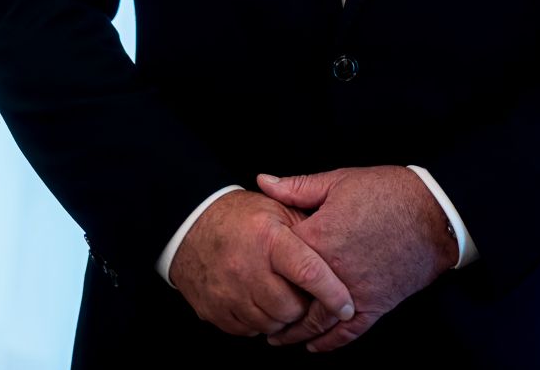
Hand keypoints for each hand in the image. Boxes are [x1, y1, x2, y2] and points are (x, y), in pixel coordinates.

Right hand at [169, 190, 353, 337]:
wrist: (190, 227)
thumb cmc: (242, 217)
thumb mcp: (278, 209)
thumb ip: (309, 228)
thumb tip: (340, 252)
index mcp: (269, 239)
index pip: (309, 273)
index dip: (333, 294)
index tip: (349, 307)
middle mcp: (247, 268)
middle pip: (291, 307)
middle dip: (306, 306)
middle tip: (306, 294)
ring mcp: (228, 293)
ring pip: (271, 324)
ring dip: (284, 316)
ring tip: (282, 295)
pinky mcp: (214, 311)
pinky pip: (248, 331)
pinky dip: (260, 322)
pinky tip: (260, 302)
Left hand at [259, 166, 459, 353]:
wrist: (436, 212)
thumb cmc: (390, 192)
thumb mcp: (342, 181)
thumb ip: (299, 187)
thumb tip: (263, 181)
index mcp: (317, 238)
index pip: (277, 258)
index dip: (264, 263)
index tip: (254, 269)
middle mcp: (331, 272)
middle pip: (290, 299)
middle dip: (272, 308)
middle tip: (258, 314)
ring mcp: (353, 291)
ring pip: (315, 322)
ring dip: (294, 333)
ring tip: (277, 338)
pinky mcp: (375, 304)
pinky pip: (347, 331)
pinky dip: (328, 342)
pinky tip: (315, 346)